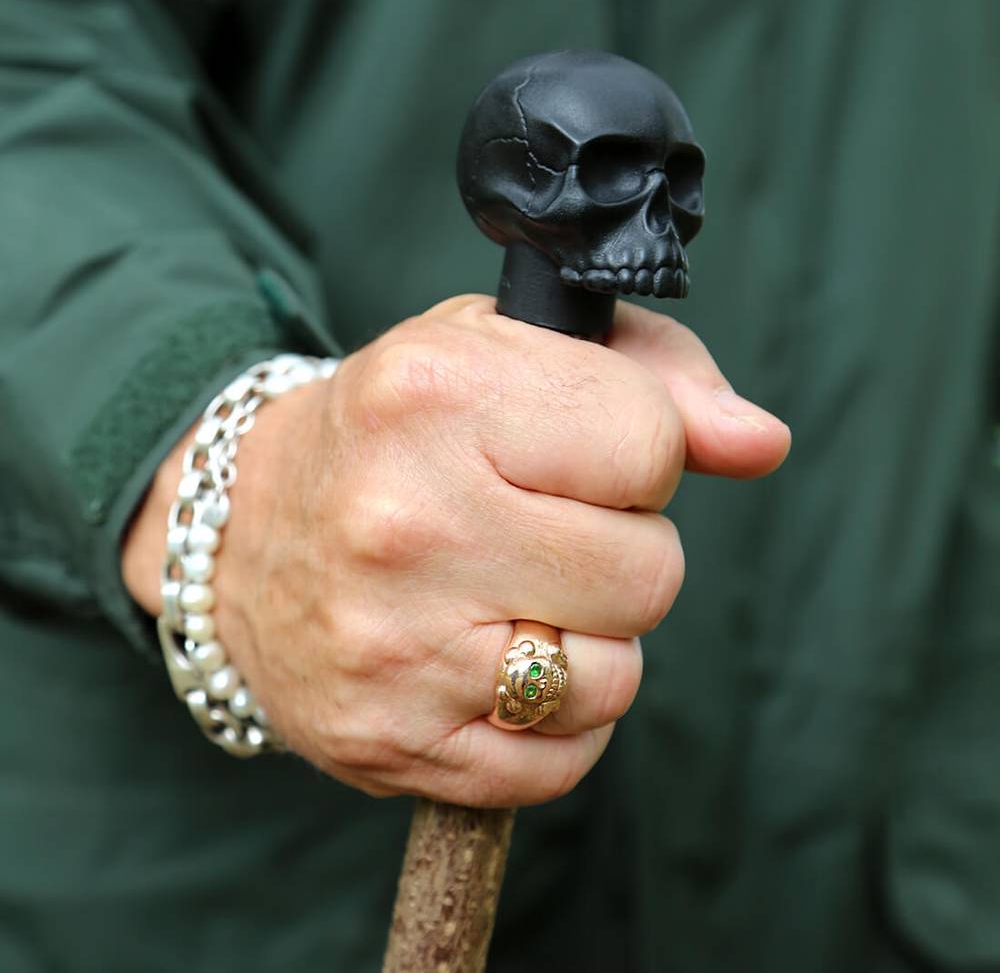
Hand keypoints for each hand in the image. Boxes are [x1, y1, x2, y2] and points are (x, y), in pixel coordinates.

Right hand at [123, 295, 789, 805]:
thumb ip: (657, 377)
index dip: (638, 453)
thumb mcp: (505, 352)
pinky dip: (552, 721)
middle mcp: (407, 519)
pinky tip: (490, 663)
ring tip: (513, 597)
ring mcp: (394, 642)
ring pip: (614, 675)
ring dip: (590, 640)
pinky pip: (562, 760)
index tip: (578, 455)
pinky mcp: (390, 741)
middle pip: (649, 571)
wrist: (248, 530)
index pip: (652, 443)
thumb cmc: (402, 429)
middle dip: (621, 549)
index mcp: (438, 393)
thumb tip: (764, 444)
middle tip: (543, 530)